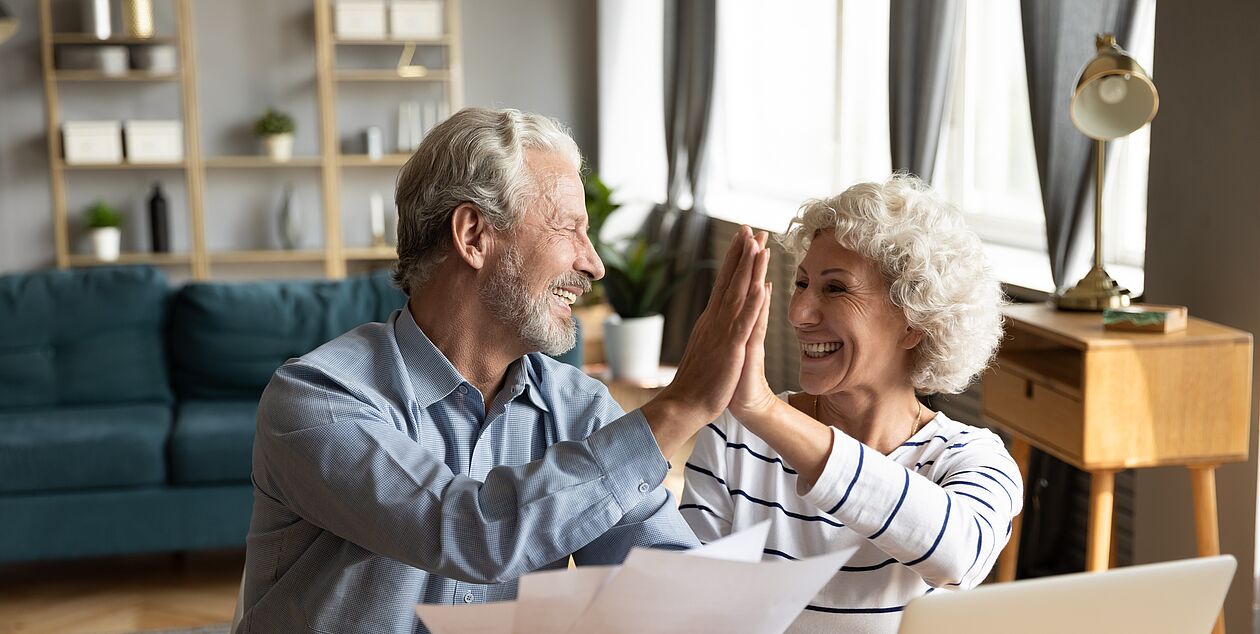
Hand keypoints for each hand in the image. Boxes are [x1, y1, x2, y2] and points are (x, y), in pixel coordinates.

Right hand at [642, 226, 768, 456]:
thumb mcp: (707, 348)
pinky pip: (744, 322)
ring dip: (749, 269)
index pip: (724, 282)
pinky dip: (752, 303)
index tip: (743, 238)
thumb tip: (716, 318)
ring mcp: (722, 332)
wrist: (684, 404)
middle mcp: (715, 319)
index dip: (734, 259)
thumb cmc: (698, 381)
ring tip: (759, 245)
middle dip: (742, 253)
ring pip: (738, 294)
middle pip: (730, 280)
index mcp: (711, 319)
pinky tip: (761, 286)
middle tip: (751, 228)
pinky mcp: (730, 347)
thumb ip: (713, 330)